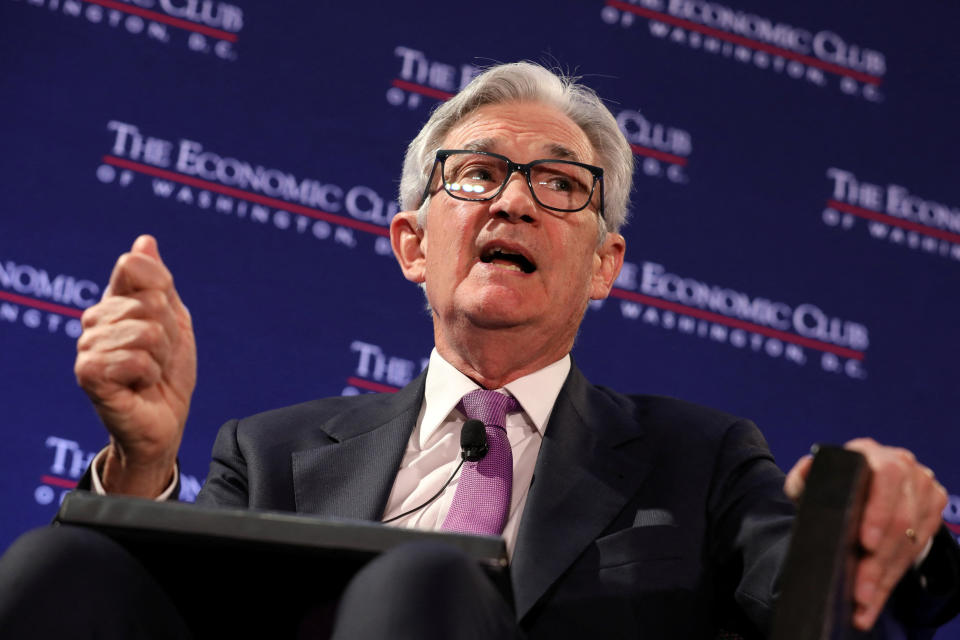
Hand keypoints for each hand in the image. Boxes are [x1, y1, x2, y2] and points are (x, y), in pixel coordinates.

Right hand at [74, 235, 196, 496]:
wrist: (165, 420)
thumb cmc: (169, 373)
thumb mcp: (174, 321)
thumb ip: (159, 282)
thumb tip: (145, 240)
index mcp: (114, 301)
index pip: (135, 266)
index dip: (162, 293)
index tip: (163, 320)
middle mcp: (94, 319)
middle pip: (151, 303)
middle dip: (168, 335)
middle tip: (158, 358)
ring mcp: (87, 346)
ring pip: (146, 332)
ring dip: (160, 358)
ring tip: (149, 373)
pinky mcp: (87, 373)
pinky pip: (136, 359)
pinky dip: (148, 374)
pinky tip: (138, 386)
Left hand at [784, 438, 947, 629]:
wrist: (865, 485)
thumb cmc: (834, 485)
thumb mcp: (813, 479)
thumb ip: (803, 477)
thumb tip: (806, 475)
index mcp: (871, 453)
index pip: (885, 477)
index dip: (879, 512)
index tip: (866, 543)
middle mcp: (904, 467)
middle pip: (901, 520)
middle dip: (879, 560)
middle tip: (860, 590)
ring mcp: (922, 490)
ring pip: (911, 542)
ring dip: (885, 576)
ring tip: (863, 602)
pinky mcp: (932, 512)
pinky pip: (917, 552)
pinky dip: (892, 579)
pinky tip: (874, 601)